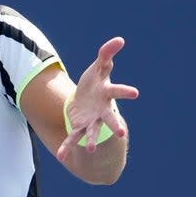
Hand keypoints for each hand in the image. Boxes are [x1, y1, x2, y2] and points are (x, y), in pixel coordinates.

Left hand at [56, 37, 139, 160]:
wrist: (87, 99)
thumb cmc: (95, 81)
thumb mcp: (98, 67)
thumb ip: (106, 54)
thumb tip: (119, 39)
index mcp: (107, 93)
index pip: (117, 91)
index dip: (125, 92)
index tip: (135, 93)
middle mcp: (102, 110)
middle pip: (109, 118)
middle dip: (114, 125)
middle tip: (121, 134)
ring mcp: (92, 120)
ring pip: (92, 132)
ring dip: (90, 140)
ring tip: (89, 149)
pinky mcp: (80, 127)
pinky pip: (72, 138)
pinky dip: (66, 147)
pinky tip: (60, 157)